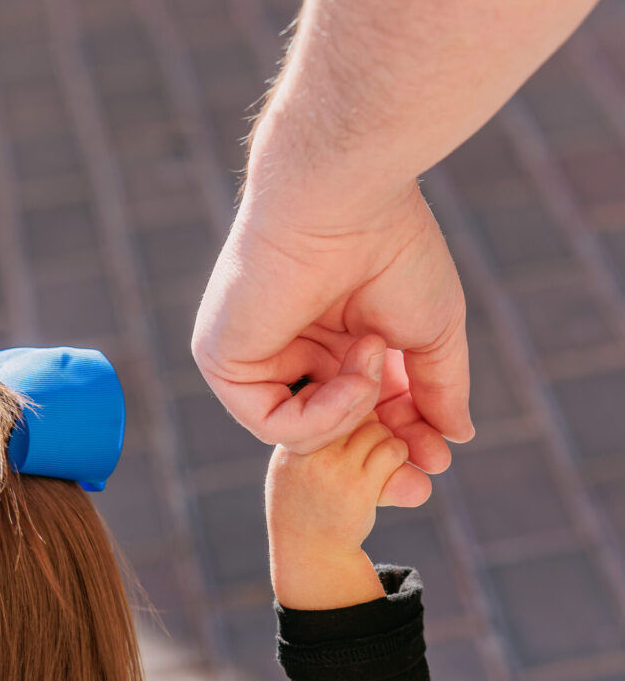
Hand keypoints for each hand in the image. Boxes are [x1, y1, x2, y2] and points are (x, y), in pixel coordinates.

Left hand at [192, 126, 472, 507]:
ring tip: (380, 364)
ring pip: (303, 434)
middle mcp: (291, 349)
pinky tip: (356, 373)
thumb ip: (438, 388)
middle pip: (329, 430)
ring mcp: (254, 357)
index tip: (436, 464)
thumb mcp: (430, 333)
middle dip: (377, 454)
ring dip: (355, 415)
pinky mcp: (223, 360)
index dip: (397, 440)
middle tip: (419, 480)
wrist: (345, 200)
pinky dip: (323, 414)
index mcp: (332, 337)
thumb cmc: (391, 249)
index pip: (360, 410)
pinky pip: (273, 424)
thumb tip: (457, 437)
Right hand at [265, 414, 408, 607]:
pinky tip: (388, 470)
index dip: (344, 408)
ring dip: (385, 440)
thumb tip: (345, 392)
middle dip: (366, 422)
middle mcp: (308, 450)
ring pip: (378, 428)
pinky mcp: (359, 487)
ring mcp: (333, 468)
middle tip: (364, 444)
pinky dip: (398, 456)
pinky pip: (393, 451)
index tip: (348, 427)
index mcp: (290, 440)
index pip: (326, 399)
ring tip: (374, 460)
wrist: (310, 554)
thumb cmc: (302, 503)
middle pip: (354, 409)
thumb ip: (311, 431)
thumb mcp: (290, 463)